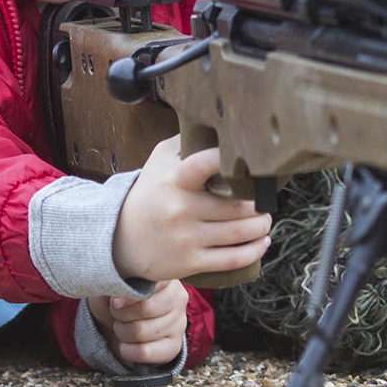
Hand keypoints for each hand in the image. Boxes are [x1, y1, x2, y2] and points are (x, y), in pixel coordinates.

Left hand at [87, 279, 189, 365]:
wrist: (119, 324)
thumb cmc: (117, 299)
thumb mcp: (112, 284)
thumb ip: (114, 282)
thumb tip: (117, 296)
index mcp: (164, 276)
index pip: (152, 282)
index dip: (129, 295)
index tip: (114, 301)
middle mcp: (178, 297)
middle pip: (146, 308)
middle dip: (121, 314)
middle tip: (115, 314)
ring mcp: (179, 323)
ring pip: (142, 331)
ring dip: (122, 332)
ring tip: (120, 327)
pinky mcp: (174, 346)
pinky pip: (146, 352)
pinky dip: (128, 351)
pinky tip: (125, 345)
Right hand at [110, 136, 271, 281]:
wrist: (121, 238)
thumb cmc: (150, 193)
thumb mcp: (160, 160)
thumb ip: (186, 142)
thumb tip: (219, 125)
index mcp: (175, 180)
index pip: (205, 164)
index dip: (230, 159)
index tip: (250, 158)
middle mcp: (181, 209)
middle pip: (238, 206)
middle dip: (260, 203)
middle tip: (266, 198)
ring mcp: (187, 238)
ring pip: (241, 232)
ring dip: (262, 224)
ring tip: (265, 217)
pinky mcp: (191, 261)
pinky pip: (233, 258)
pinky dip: (255, 249)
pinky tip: (262, 240)